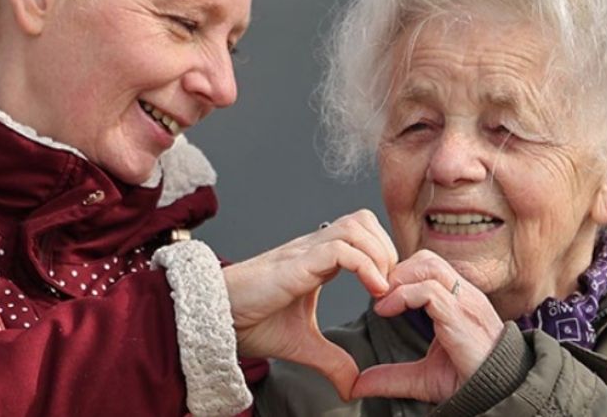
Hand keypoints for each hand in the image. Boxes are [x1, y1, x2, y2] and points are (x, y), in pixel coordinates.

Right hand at [223, 209, 397, 399]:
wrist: (217, 321)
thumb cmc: (251, 322)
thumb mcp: (303, 345)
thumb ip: (332, 360)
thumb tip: (352, 386)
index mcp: (315, 260)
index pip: (360, 235)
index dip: (382, 255)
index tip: (389, 291)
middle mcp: (312, 248)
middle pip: (361, 220)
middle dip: (386, 249)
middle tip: (389, 285)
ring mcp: (303, 253)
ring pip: (354, 226)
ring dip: (378, 254)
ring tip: (382, 287)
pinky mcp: (295, 264)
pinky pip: (340, 249)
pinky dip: (364, 265)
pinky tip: (373, 290)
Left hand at [351, 249, 502, 402]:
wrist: (500, 396)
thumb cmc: (469, 381)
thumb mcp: (423, 377)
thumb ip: (392, 376)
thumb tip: (360, 384)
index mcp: (459, 301)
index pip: (428, 267)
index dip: (400, 275)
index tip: (380, 297)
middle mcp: (464, 296)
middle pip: (426, 259)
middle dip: (396, 272)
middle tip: (376, 295)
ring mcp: (465, 303)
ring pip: (428, 266)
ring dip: (398, 279)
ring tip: (381, 301)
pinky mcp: (462, 316)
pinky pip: (430, 290)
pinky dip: (402, 295)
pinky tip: (387, 311)